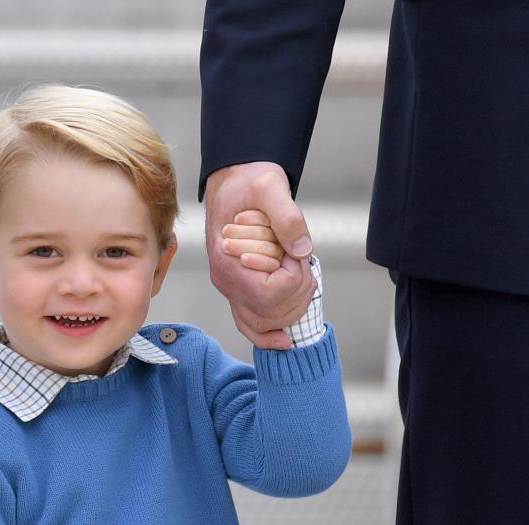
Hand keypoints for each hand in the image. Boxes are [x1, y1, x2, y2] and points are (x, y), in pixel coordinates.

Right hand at [204, 162, 315, 348]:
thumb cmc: (249, 183)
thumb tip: (302, 250)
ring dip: (292, 305)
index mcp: (228, 260)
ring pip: (264, 323)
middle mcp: (226, 281)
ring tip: (298, 273)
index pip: (269, 294)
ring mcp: (231, 288)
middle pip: (271, 313)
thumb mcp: (270, 186)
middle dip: (297, 291)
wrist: (234, 181)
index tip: (296, 252)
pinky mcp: (239, 289)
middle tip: (300, 260)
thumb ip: (287, 216)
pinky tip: (284, 339)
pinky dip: (268, 335)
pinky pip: (250, 324)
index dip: (293, 277)